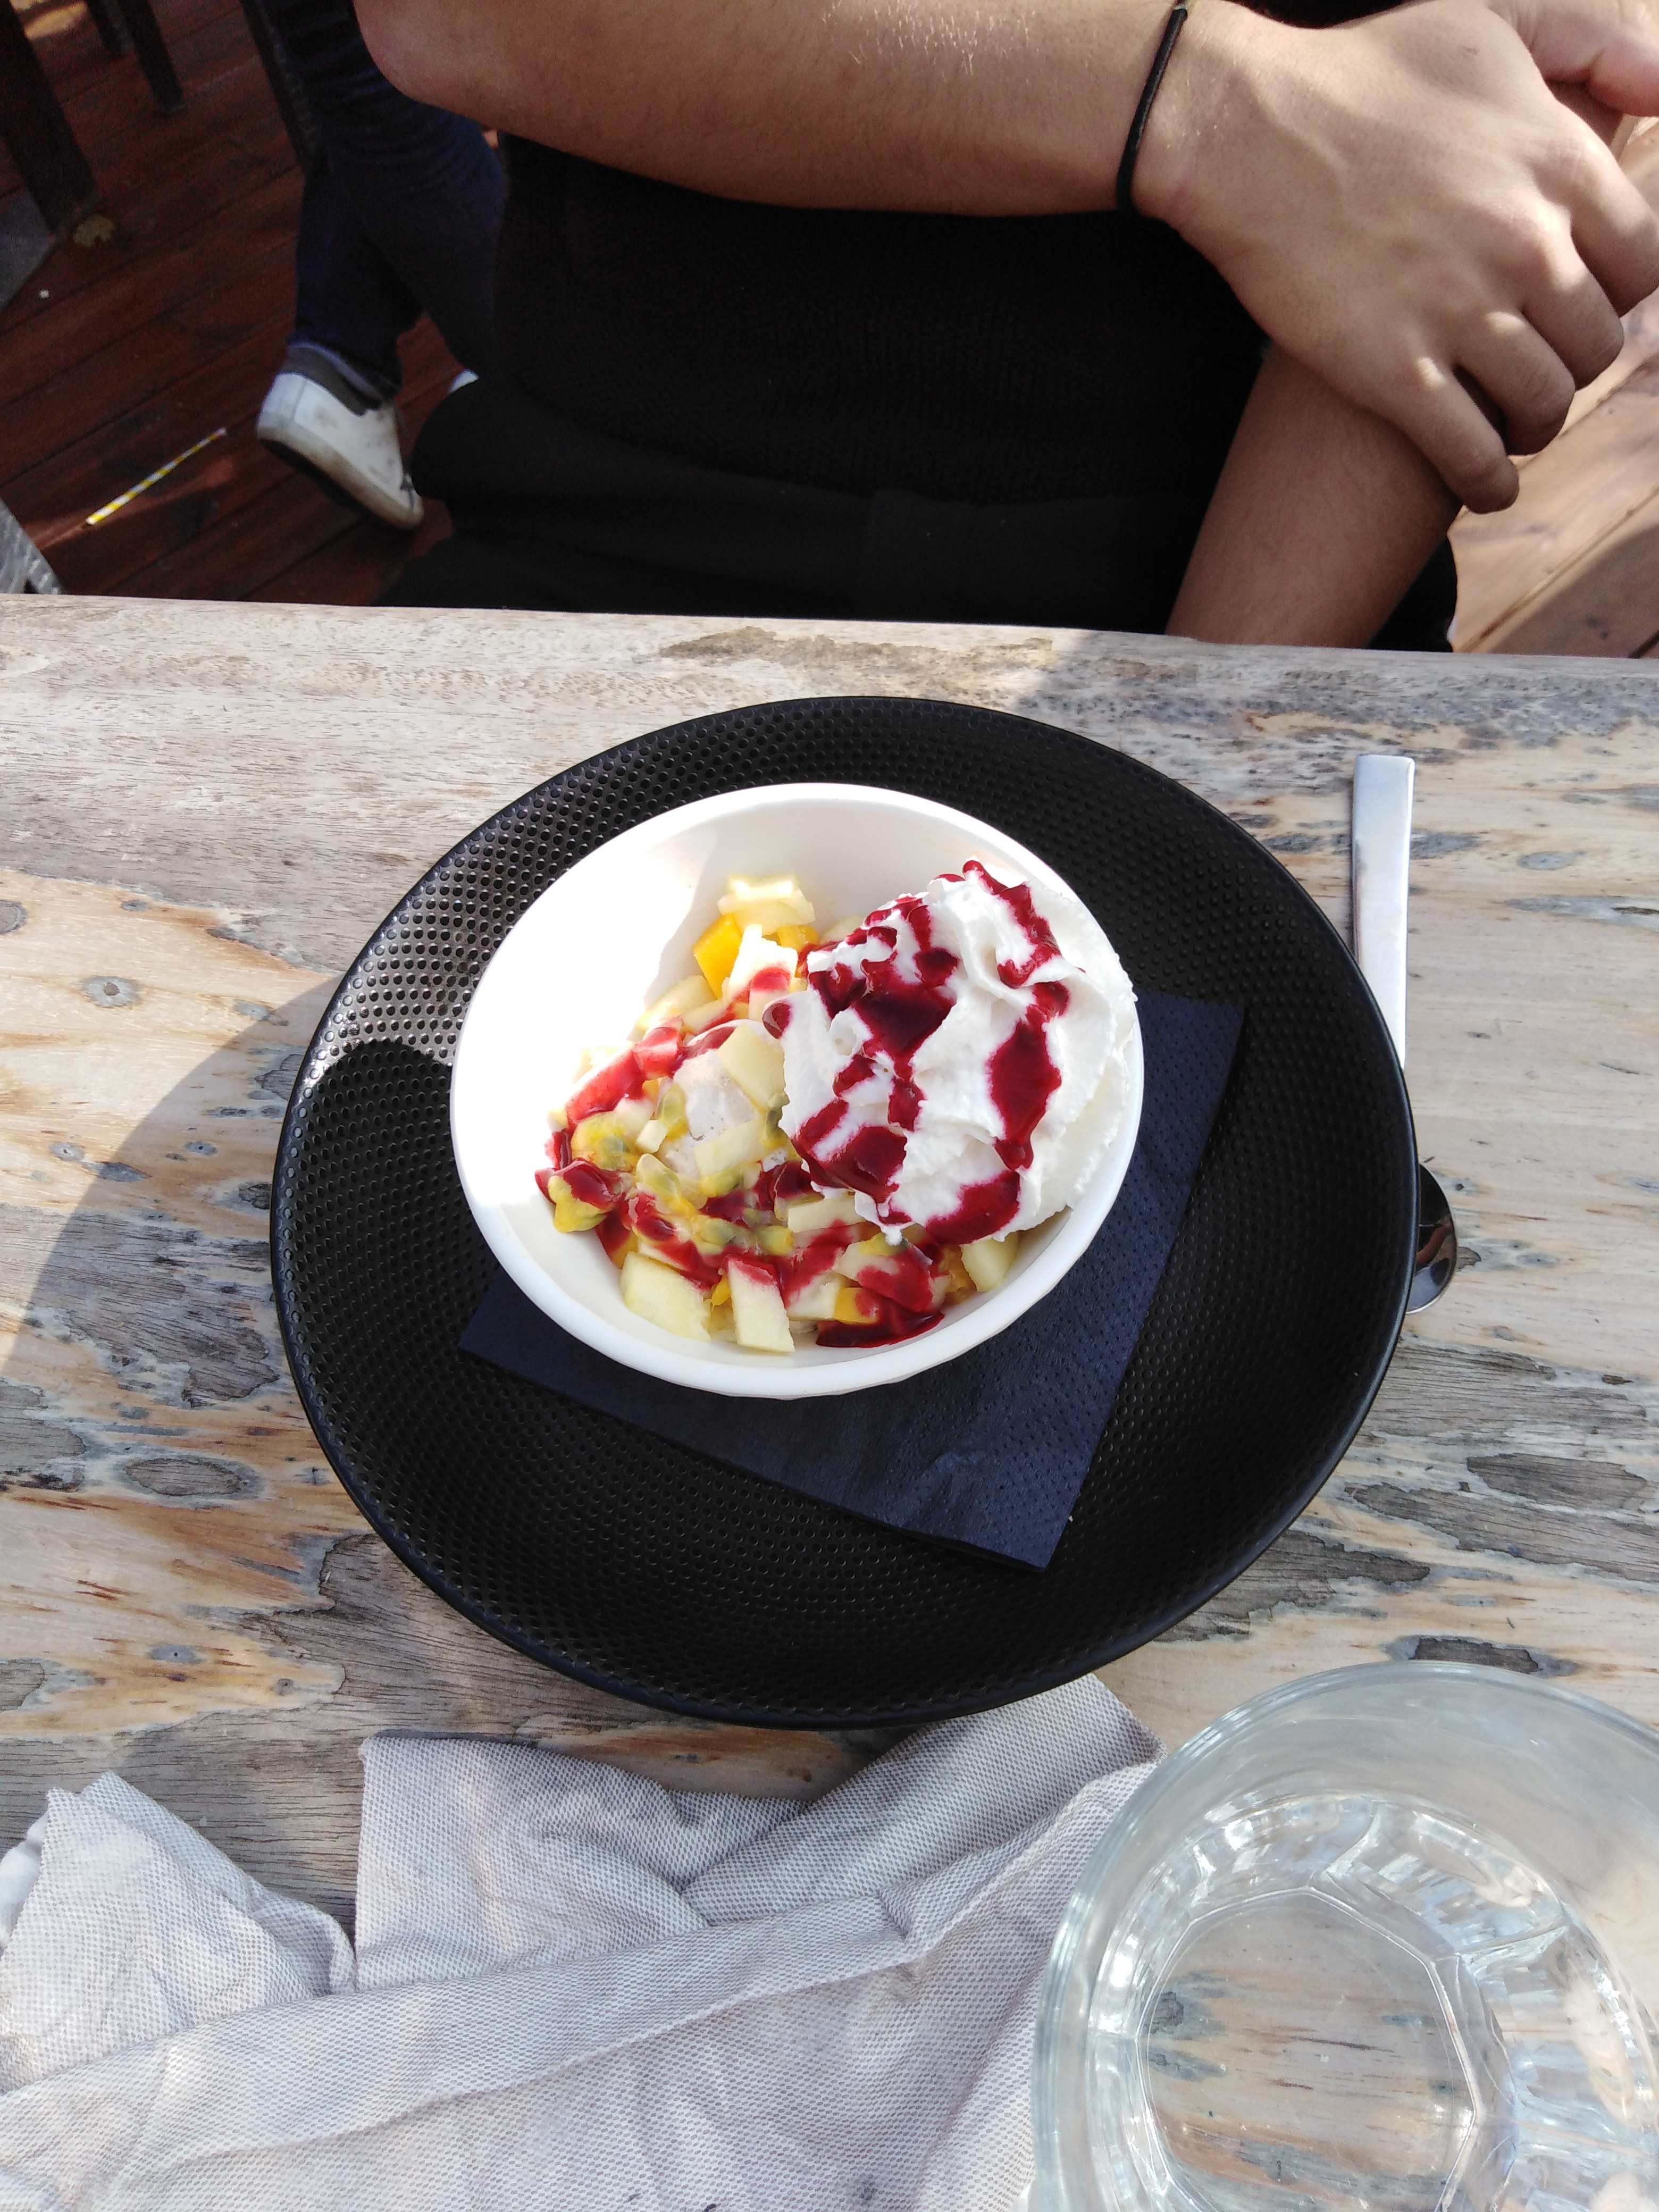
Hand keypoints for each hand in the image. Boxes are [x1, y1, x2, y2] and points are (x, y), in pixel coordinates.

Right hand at [1137, 0, 1658, 509]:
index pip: (1640, 265)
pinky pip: (1471, 452)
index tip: (1581, 305)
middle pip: (1595, 342)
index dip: (1616, 295)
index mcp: (1559, 165)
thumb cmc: (1363, 73)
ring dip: (1535, 425)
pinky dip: (1488, 481)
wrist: (1244, 132)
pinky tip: (1486, 487)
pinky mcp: (1392, 371)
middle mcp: (1523, 242)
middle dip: (1573, 364)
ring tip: (1516, 427)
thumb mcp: (1494, 27)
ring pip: (1541, 401)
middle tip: (1540, 367)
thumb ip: (1595, 46)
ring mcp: (1457, 312)